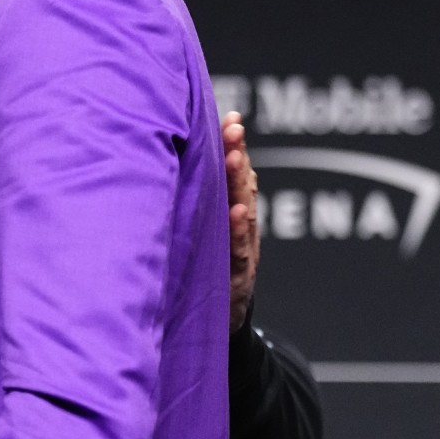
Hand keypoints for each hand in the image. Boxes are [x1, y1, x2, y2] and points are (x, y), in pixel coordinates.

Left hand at [222, 111, 259, 331]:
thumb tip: (196, 160)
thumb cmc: (213, 267)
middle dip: (237, 156)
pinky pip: (238, 252)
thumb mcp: (209, 233)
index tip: (230, 117)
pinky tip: (237, 213)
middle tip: (234, 128)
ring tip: (234, 158)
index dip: (233, 145)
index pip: (234, 173)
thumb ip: (210, 198)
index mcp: (232, 213)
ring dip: (238, 185)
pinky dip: (238, 231)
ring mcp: (241, 251)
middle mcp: (240, 227)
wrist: (226, 321)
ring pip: (243, 213)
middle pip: (241, 186)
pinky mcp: (235, 278)